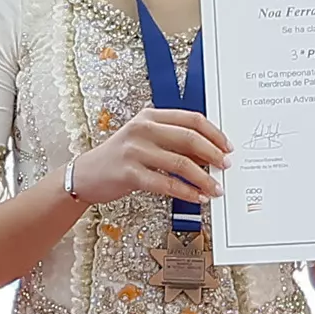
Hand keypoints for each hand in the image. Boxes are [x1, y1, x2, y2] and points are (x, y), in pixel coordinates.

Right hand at [65, 109, 231, 205]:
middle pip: (189, 138)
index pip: (191, 119)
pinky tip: (196, 197)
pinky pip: (166, 184)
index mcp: (150, 116)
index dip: (214, 133)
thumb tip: (209, 153)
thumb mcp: (146, 141)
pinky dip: (186, 192)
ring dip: (204, 178)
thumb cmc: (120, 158)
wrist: (87, 175)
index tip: (227, 147)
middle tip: (226, 166)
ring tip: (215, 188)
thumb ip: (173, 142)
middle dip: (214, 154)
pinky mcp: (130, 173)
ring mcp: (135, 151)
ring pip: (181, 163)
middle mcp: (143, 129)